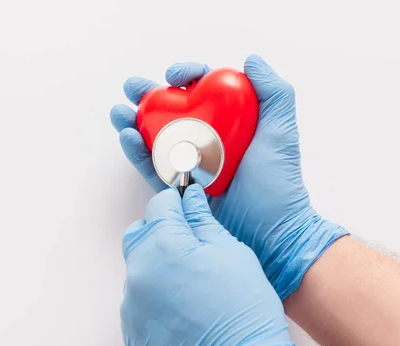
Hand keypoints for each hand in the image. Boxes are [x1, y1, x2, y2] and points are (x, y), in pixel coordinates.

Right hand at [111, 55, 347, 299]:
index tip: (174, 76)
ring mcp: (191, 163)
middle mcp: (208, 138)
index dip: (186, 75)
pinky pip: (154, 166)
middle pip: (173, 110)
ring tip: (119, 111)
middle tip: (131, 88)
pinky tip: (127, 137)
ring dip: (135, 121)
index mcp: (230, 120)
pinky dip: (138, 152)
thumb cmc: (279, 183)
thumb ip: (274, 93)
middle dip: (149, 96)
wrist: (270, 232)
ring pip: (157, 136)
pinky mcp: (179, 187)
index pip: (203, 88)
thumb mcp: (281, 132)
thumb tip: (251, 60)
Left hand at [121, 184, 314, 345]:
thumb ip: (203, 222)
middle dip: (161, 231)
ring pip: (138, 269)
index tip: (185, 206)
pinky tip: (182, 308)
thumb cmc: (243, 316)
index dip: (175, 203)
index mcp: (164, 246)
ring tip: (191, 285)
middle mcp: (139, 272)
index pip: (158, 206)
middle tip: (189, 245)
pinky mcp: (131, 329)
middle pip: (140, 235)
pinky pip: (138, 300)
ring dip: (157, 266)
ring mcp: (131, 304)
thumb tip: (191, 202)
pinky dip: (154, 297)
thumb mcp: (231, 253)